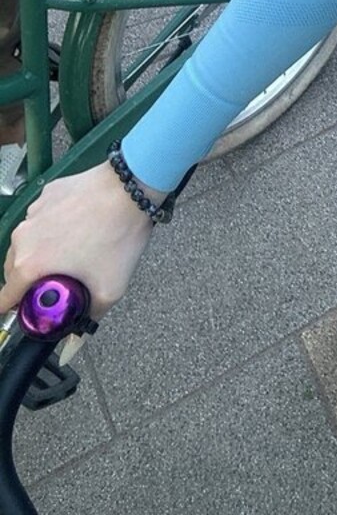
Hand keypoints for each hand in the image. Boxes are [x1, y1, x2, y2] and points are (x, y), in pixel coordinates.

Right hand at [0, 164, 155, 319]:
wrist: (131, 189)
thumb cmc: (118, 236)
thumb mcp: (108, 289)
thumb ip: (88, 319)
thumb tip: (75, 340)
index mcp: (29, 265)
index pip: (4, 299)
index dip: (14, 310)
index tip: (27, 311)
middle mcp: (23, 238)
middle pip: (13, 271)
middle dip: (31, 281)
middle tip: (57, 283)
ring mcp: (33, 212)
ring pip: (27, 243)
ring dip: (42, 252)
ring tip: (73, 253)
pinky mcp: (47, 194)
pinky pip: (42, 218)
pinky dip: (53, 227)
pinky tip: (79, 227)